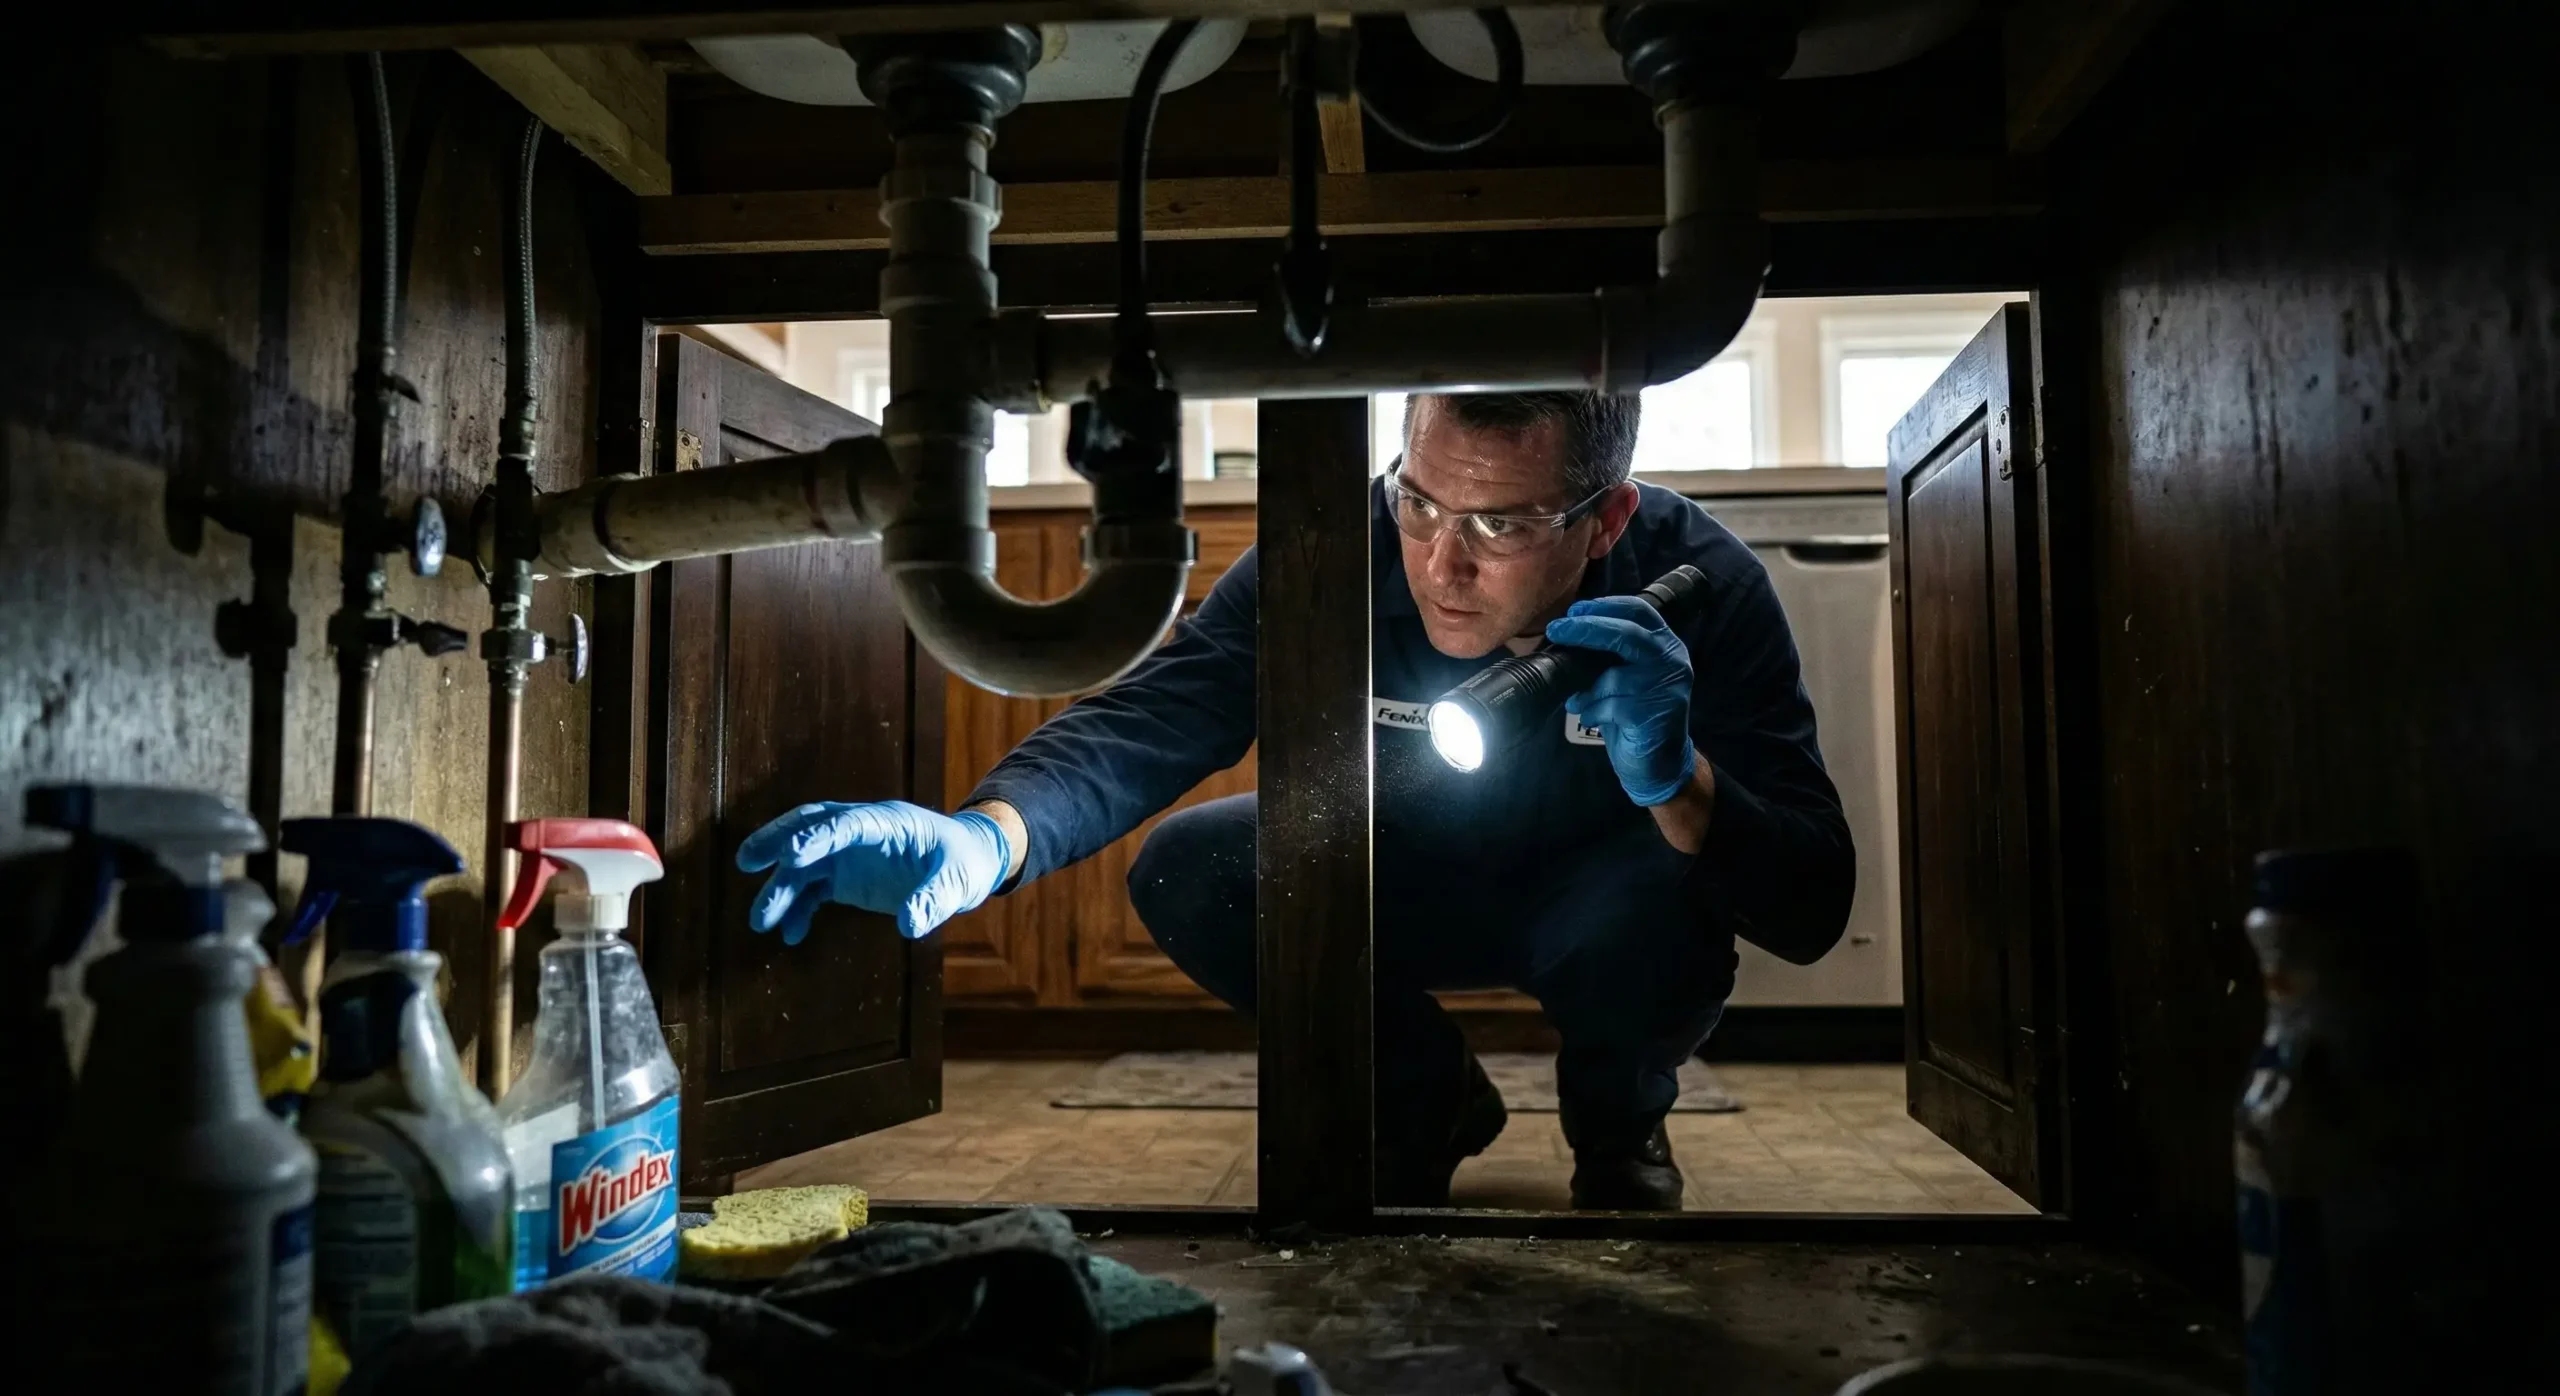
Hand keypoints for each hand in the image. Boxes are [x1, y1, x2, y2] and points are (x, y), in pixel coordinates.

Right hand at [735, 801, 1011, 943]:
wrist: (967, 864)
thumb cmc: (964, 863)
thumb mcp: (958, 882)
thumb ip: (935, 900)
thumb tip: (909, 925)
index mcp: (887, 822)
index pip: (845, 824)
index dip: (817, 837)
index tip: (789, 854)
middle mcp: (860, 833)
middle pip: (810, 828)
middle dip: (776, 841)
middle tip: (746, 860)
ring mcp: (849, 854)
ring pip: (804, 864)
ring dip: (780, 888)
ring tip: (760, 920)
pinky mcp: (845, 877)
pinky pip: (813, 890)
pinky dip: (799, 909)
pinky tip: (791, 934)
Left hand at [1546, 596, 1697, 807]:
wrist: (1660, 764)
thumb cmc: (1637, 716)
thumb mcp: (1626, 678)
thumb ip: (1608, 656)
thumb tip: (1566, 635)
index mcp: (1665, 645)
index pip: (1639, 610)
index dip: (1605, 606)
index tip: (1574, 611)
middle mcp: (1672, 660)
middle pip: (1626, 633)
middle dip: (1586, 629)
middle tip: (1556, 630)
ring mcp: (1666, 688)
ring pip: (1612, 676)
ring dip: (1587, 689)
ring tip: (1578, 700)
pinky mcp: (1654, 715)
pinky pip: (1611, 706)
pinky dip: (1593, 712)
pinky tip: (1592, 718)